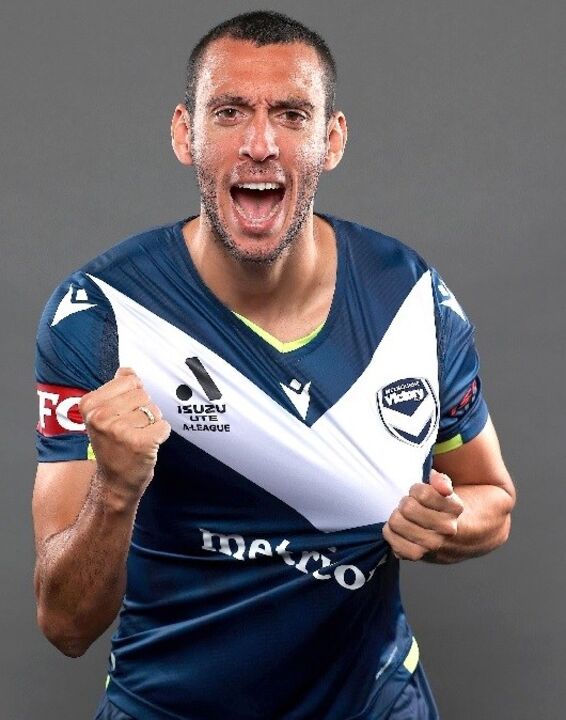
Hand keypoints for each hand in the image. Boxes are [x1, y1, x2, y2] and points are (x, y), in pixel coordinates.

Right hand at [79, 368, 170, 497]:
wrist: (115, 482)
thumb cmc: (113, 445)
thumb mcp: (104, 414)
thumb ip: (116, 389)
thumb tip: (127, 370)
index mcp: (89, 404)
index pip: (130, 380)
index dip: (133, 397)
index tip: (122, 415)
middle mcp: (100, 416)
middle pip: (143, 394)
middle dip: (144, 410)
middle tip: (131, 429)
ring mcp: (119, 430)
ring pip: (154, 410)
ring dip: (152, 423)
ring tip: (137, 437)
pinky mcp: (139, 443)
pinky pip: (163, 426)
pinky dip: (161, 434)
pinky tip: (147, 445)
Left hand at [382, 470, 464, 560]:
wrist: (460, 539)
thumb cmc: (444, 510)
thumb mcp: (447, 491)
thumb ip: (441, 480)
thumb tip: (439, 482)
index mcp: (454, 508)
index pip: (422, 493)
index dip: (415, 490)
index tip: (418, 494)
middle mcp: (446, 528)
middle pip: (407, 508)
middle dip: (404, 503)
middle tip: (409, 506)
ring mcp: (433, 544)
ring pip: (397, 523)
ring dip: (396, 518)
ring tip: (403, 518)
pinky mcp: (419, 556)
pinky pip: (394, 543)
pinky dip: (391, 535)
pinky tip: (398, 531)